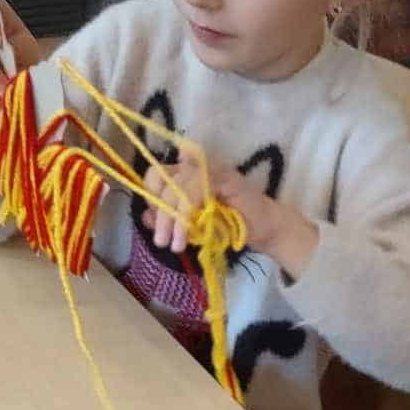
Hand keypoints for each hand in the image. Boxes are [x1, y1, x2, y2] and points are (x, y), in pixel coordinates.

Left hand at [142, 156, 318, 273]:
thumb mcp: (191, 225)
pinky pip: (193, 190)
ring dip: (172, 219)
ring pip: (176, 186)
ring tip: (174, 245)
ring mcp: (208, 167)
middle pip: (160, 178)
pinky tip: (187, 234)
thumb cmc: (229, 226)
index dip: (151, 200)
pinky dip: (186, 214)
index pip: (155, 176)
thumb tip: (146, 218)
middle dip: (159, 214)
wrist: (264, 229)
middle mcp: (194, 164)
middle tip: (162, 241)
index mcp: (184, 172)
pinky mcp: (222, 176)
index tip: (158, 226)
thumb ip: (170, 219)